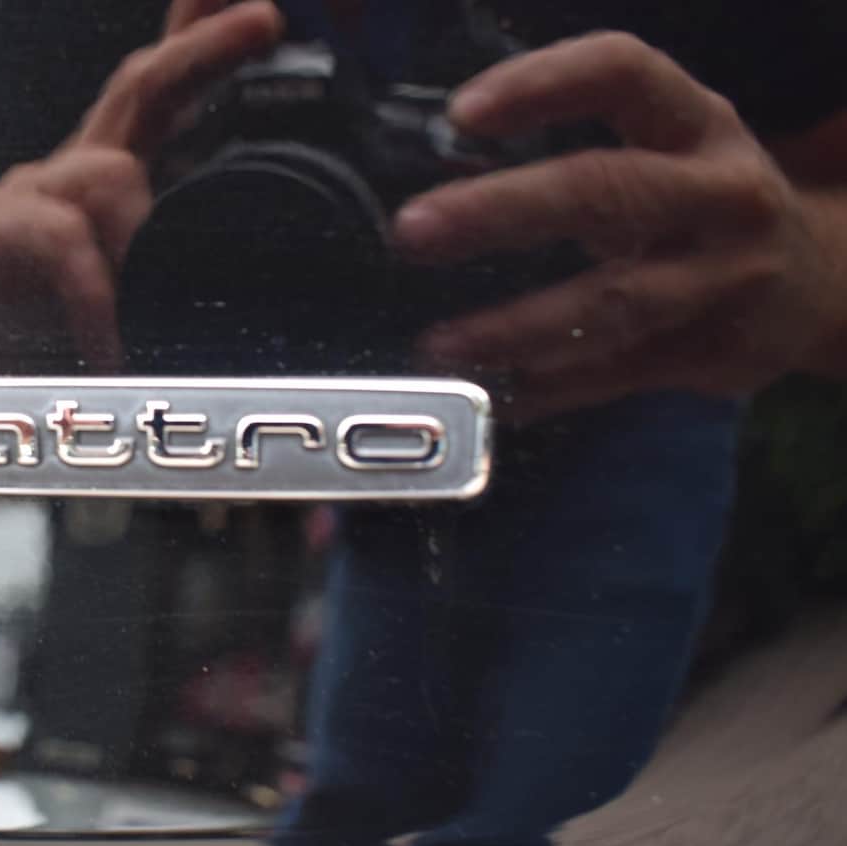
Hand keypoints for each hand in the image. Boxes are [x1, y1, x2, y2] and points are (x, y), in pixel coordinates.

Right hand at [0, 0, 283, 373]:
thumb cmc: (53, 346)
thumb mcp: (137, 310)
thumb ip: (184, 279)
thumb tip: (269, 296)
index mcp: (116, 183)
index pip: (166, 96)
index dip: (205, 38)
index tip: (266, 12)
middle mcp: (74, 173)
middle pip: (143, 87)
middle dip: (203, 47)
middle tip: (264, 20)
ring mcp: (30, 196)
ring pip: (110, 173)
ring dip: (146, 236)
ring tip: (161, 311)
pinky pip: (64, 242)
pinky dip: (96, 296)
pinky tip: (110, 348)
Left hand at [395, 32, 841, 420]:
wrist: (816, 284)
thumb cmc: (697, 207)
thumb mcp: (666, 155)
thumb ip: (577, 161)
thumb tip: (437, 200)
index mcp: (698, 125)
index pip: (621, 77)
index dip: (541, 86)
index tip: (462, 113)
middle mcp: (721, 195)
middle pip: (606, 191)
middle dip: (500, 210)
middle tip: (413, 231)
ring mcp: (724, 279)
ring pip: (609, 304)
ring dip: (512, 329)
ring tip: (438, 345)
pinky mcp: (715, 354)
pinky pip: (614, 376)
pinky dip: (543, 390)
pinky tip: (489, 395)